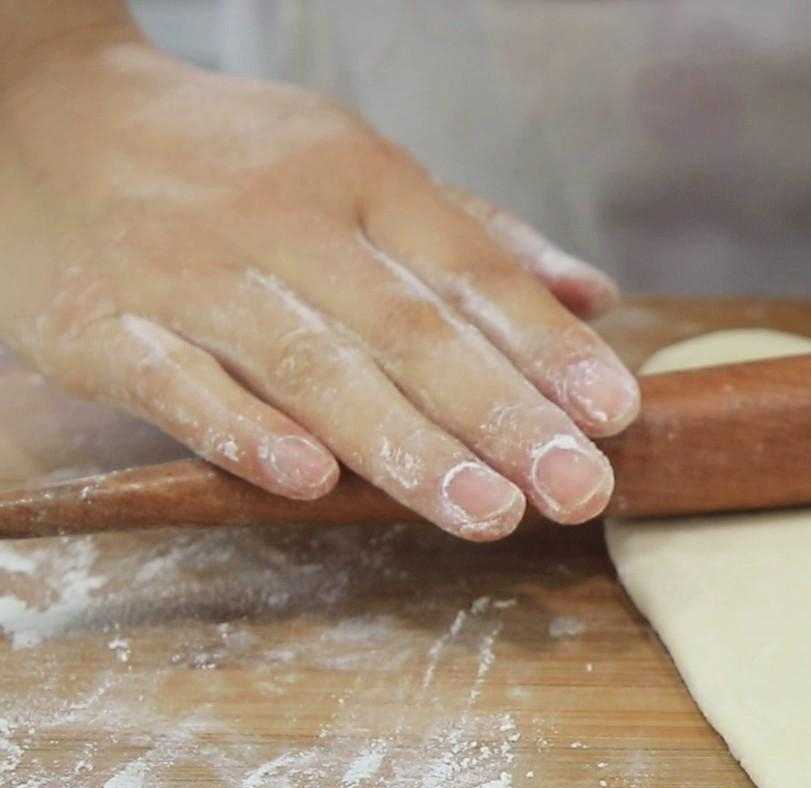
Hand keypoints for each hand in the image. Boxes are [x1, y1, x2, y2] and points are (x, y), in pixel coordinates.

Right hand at [0, 22, 633, 539]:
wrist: (41, 114)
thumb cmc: (238, 166)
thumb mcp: (363, 174)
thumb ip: (482, 241)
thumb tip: (596, 298)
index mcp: (363, 179)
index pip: (472, 270)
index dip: (546, 346)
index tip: (615, 414)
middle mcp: (287, 222)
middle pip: (410, 328)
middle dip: (502, 416)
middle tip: (576, 490)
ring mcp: (190, 272)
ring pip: (311, 364)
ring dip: (404, 444)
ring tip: (487, 511)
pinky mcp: (102, 324)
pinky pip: (176, 382)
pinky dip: (240, 429)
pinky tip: (308, 480)